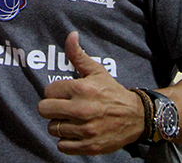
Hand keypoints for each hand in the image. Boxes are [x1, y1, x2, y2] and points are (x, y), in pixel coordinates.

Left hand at [37, 32, 143, 155]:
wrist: (137, 117)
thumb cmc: (112, 92)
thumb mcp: (97, 71)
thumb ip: (78, 55)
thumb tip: (71, 35)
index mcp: (80, 89)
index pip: (48, 92)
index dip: (54, 93)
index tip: (63, 95)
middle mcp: (81, 110)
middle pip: (44, 110)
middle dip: (51, 108)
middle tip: (62, 108)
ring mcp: (85, 130)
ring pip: (52, 129)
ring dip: (59, 125)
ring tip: (70, 120)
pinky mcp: (89, 146)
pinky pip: (62, 146)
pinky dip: (66, 141)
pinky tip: (75, 133)